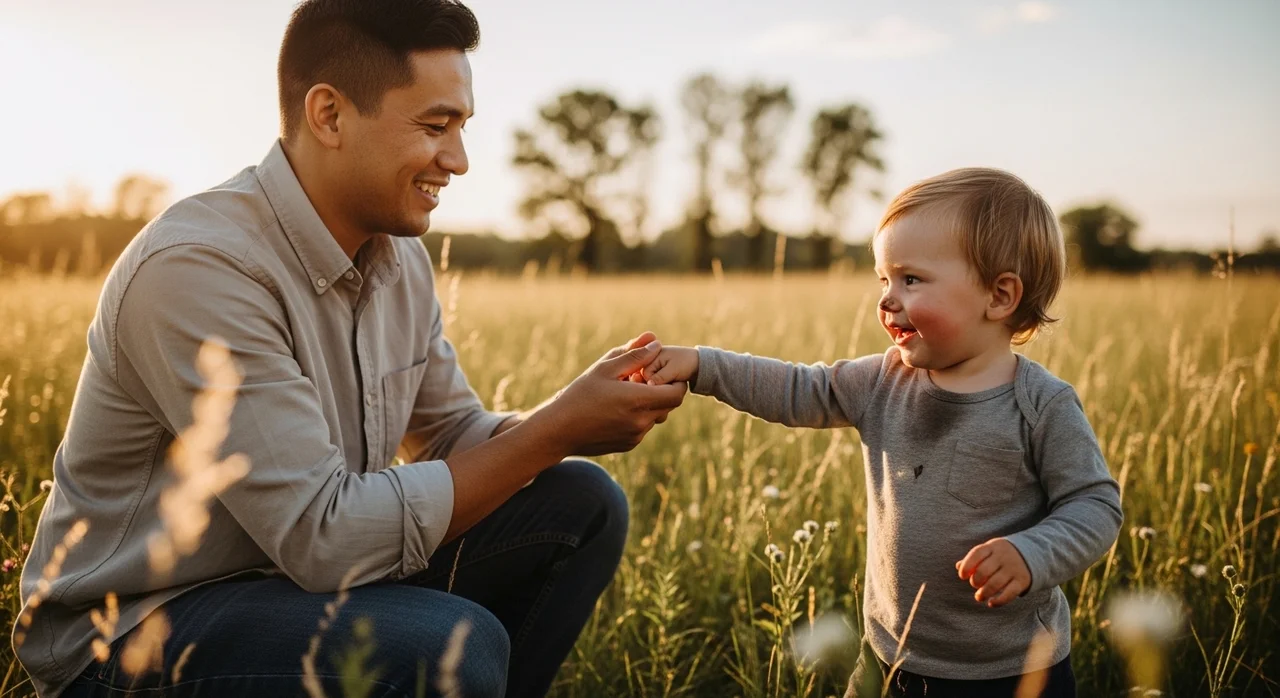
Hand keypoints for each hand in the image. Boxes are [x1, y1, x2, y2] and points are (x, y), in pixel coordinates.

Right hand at [533, 331, 687, 456]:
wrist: (558, 430)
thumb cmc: (579, 395)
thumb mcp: (605, 368)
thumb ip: (634, 355)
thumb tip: (655, 341)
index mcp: (639, 401)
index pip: (677, 393)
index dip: (675, 381)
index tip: (661, 371)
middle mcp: (641, 421)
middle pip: (669, 404)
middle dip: (661, 390)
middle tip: (638, 379)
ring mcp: (636, 436)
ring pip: (656, 416)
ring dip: (648, 403)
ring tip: (624, 393)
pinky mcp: (628, 444)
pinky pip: (643, 427)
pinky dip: (637, 416)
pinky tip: (615, 409)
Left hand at [956, 538, 1031, 607]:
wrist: (1033, 554)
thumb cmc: (1001, 555)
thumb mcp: (989, 551)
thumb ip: (974, 559)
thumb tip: (959, 567)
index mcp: (993, 547)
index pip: (976, 554)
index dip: (966, 566)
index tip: (962, 576)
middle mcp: (1004, 557)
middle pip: (983, 571)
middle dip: (975, 581)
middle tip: (975, 585)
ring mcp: (1014, 569)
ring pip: (994, 584)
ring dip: (984, 593)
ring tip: (979, 596)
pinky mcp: (1022, 581)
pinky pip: (1009, 594)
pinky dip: (998, 601)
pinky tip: (991, 603)